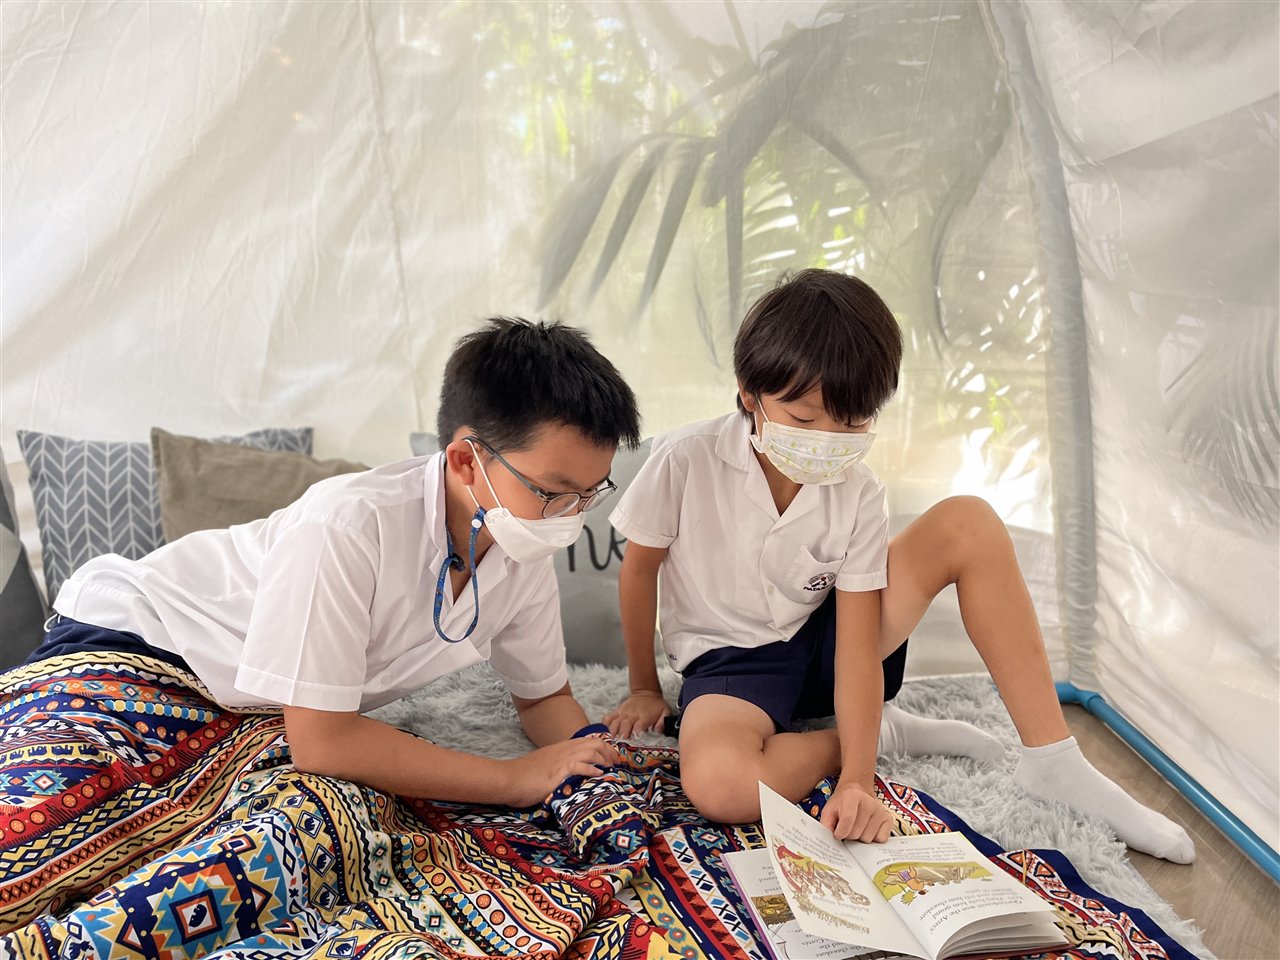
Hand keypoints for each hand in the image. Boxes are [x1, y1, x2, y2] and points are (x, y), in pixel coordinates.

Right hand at [502, 737, 618, 806]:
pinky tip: (599, 776)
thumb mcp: (546, 766)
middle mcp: (564, 749)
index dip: (604, 747)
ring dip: (604, 759)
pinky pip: (581, 765)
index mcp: (562, 747)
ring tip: (611, 768)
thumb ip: (560, 766)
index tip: (612, 758)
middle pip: (595, 743)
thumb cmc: (525, 776)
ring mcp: (561, 759)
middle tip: (616, 764)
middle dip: (609, 752)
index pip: (589, 741)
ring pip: (591, 751)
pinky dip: (593, 769)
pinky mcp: (558, 771)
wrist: (509, 779)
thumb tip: (573, 774)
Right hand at [603, 690, 670, 738]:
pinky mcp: (617, 711)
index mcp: (645, 716)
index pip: (639, 727)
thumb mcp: (665, 711)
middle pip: (625, 726)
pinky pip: (608, 717)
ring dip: (612, 733)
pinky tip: (602, 732)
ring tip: (610, 742)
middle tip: (619, 747)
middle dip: (622, 736)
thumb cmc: (656, 705)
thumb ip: (663, 721)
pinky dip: (604, 724)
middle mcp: (632, 714)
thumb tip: (658, 730)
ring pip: (615, 722)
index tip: (633, 744)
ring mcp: (623, 713)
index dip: (636, 735)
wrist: (646, 692)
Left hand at [820, 781, 892, 842]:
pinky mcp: (889, 819)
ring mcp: (881, 811)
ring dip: (860, 838)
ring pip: (868, 839)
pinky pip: (881, 839)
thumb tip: (827, 841)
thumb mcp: (829, 810)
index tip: (837, 834)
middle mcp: (870, 802)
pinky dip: (873, 839)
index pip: (847, 819)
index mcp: (852, 795)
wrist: (856, 794)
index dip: (840, 832)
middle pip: (857, 833)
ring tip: (857, 828)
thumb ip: (826, 824)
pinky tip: (867, 830)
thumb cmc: (841, 804)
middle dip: (849, 836)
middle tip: (847, 829)